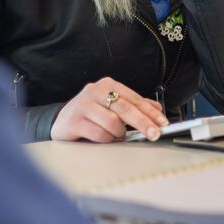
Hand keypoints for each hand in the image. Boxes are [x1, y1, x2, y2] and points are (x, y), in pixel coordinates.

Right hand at [51, 77, 167, 142]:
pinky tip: (104, 138)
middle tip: (154, 134)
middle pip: (125, 108)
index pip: (134, 99)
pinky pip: (98, 133)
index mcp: (108, 85)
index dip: (150, 112)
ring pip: (112, 122)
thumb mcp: (112, 106)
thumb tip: (157, 109)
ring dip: (119, 133)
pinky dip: (106, 139)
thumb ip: (134, 106)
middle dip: (143, 123)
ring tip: (116, 135)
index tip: (163, 123)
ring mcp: (83, 105)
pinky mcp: (73, 121)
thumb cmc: (91, 113)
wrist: (60, 120)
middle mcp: (94, 91)